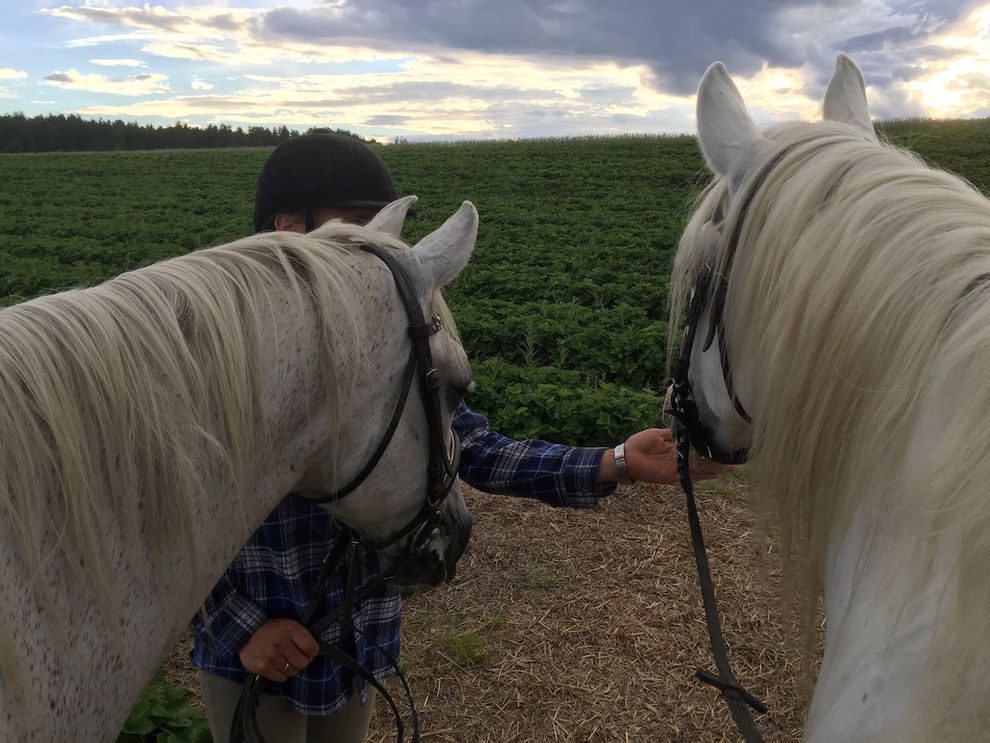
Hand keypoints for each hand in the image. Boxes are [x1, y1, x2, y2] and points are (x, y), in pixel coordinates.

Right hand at [237, 618, 319, 681]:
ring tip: (284, 659)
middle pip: (303, 663)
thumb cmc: (272, 629)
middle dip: (302, 660)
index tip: (309, 651)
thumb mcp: (289, 625)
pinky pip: (281, 678)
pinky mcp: (262, 668)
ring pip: (293, 672)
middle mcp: (280, 643)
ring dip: (291, 667)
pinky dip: (281, 673)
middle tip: (295, 656)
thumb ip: (302, 637)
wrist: (246, 632)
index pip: (311, 648)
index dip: (313, 652)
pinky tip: (276, 665)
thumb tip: (312, 654)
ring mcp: (271, 657)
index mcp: (290, 629)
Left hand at [598, 428, 728, 484]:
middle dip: (717, 460)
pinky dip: (702, 474)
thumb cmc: (640, 443)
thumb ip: (673, 433)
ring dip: (714, 468)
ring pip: (700, 470)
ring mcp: (678, 468)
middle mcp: (680, 459)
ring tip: (730, 465)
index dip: (709, 447)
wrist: (627, 456)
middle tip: (734, 458)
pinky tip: (715, 471)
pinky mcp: (673, 475)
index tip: (724, 443)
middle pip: (702, 461)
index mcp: (677, 448)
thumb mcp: (659, 434)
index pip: (697, 448)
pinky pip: (690, 476)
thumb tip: (687, 427)